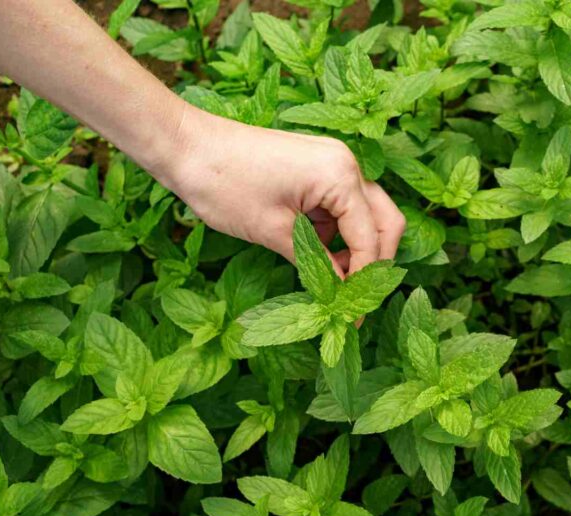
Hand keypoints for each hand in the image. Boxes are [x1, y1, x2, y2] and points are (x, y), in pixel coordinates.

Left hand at [161, 104, 404, 275]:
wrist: (185, 145)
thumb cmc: (223, 184)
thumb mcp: (274, 232)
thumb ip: (316, 263)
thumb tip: (339, 296)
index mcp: (340, 176)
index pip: (370, 238)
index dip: (364, 281)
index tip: (352, 315)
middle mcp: (346, 165)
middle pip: (385, 222)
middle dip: (374, 263)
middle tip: (355, 299)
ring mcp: (332, 164)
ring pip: (365, 216)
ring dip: (355, 250)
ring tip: (332, 283)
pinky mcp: (317, 169)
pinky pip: (341, 208)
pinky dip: (336, 236)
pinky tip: (318, 259)